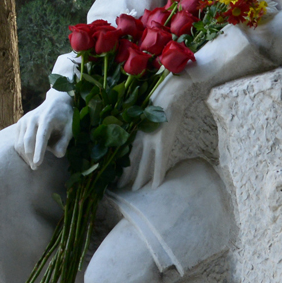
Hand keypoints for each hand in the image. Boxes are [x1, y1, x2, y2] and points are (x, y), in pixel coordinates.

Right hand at [14, 90, 73, 168]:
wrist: (56, 102)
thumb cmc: (65, 118)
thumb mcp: (70, 128)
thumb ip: (65, 141)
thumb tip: (58, 154)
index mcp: (47, 118)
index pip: (41, 137)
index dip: (39, 151)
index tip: (38, 164)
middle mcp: (33, 118)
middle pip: (28, 140)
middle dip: (30, 156)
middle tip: (35, 168)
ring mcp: (25, 120)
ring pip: (20, 142)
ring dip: (25, 156)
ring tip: (33, 164)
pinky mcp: (20, 123)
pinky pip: (17, 141)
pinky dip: (21, 151)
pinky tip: (29, 157)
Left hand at [119, 75, 193, 190]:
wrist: (170, 92)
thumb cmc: (155, 97)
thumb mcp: (139, 110)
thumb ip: (134, 122)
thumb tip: (128, 130)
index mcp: (131, 129)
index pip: (122, 151)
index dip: (117, 162)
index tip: (111, 171)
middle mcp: (138, 137)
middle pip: (129, 160)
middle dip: (124, 175)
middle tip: (118, 187)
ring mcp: (150, 141)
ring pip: (142, 165)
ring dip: (138, 179)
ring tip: (133, 190)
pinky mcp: (163, 143)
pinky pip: (159, 163)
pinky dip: (158, 175)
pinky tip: (156, 186)